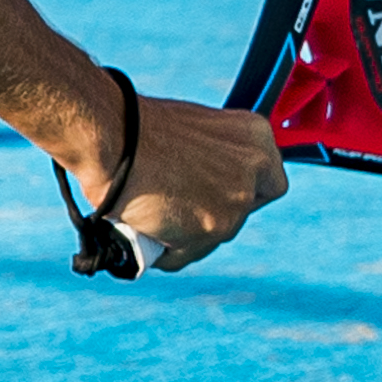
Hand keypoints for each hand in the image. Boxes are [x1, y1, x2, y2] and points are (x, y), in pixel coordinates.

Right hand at [60, 79, 286, 274]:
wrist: (112, 137)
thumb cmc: (139, 128)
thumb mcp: (193, 131)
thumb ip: (214, 157)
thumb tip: (209, 183)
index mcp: (254, 136)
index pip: (269, 180)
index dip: (243, 189)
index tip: (218, 192)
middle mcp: (255, 168)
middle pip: (244, 210)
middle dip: (214, 213)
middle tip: (180, 205)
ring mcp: (237, 200)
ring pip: (215, 236)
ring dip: (185, 234)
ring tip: (150, 214)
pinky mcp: (213, 229)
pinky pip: (188, 253)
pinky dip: (167, 250)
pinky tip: (145, 230)